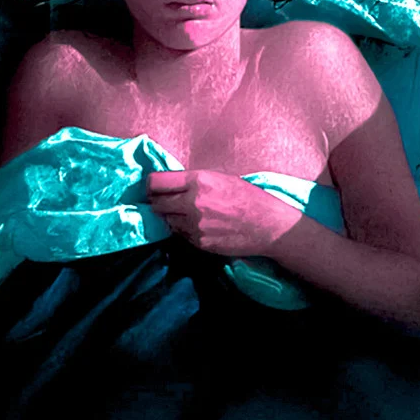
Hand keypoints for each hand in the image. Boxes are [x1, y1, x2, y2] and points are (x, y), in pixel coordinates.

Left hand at [146, 170, 299, 256]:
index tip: (152, 188)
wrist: (268, 225)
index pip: (157, 182)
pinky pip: (181, 234)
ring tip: (183, 213)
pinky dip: (183, 229)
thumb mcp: (221, 178)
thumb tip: (172, 184)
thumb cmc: (248, 197)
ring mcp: (195, 224)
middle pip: (157, 204)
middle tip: (162, 201)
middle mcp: (193, 202)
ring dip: (171, 217)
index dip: (151, 185)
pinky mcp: (199, 242)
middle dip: (157, 202)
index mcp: (199, 181)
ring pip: (167, 221)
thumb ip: (195, 181)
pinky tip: (196, 224)